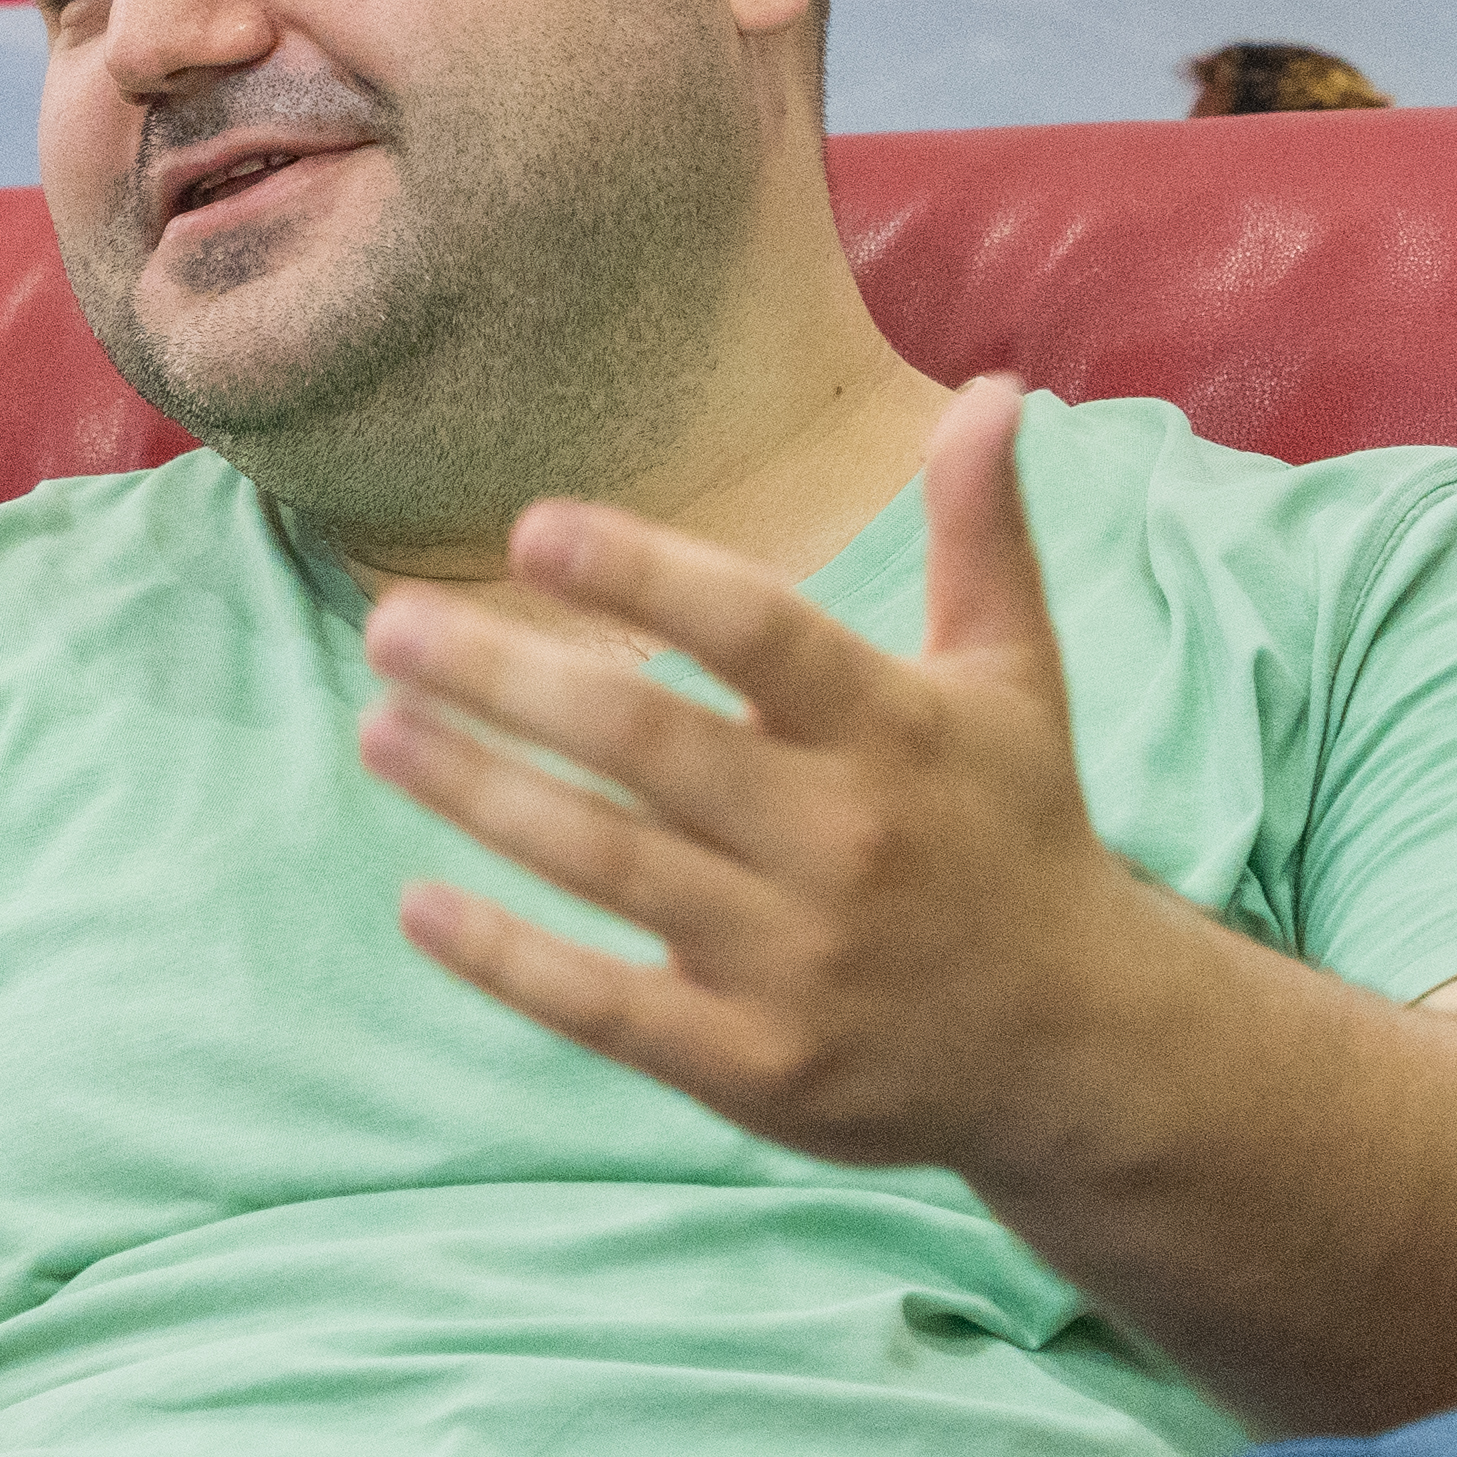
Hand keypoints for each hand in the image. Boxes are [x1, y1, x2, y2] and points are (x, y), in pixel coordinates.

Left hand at [358, 379, 1189, 1185]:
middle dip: (507, 681)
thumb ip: (982, 535)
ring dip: (480, 793)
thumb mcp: (1015, 678)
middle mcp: (843, 839)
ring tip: (377, 727)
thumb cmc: (1020, 830)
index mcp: (897, 731)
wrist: (1079, 1045)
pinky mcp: (755, 1065)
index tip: (532, 529)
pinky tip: (418, 903)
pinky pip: (607, 1006)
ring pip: (608, 863)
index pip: (759, 635)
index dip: (646, 576)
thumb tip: (993, 391)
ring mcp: (796, 959)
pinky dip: (507, 959)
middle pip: (649, 743)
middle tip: (389, 627)